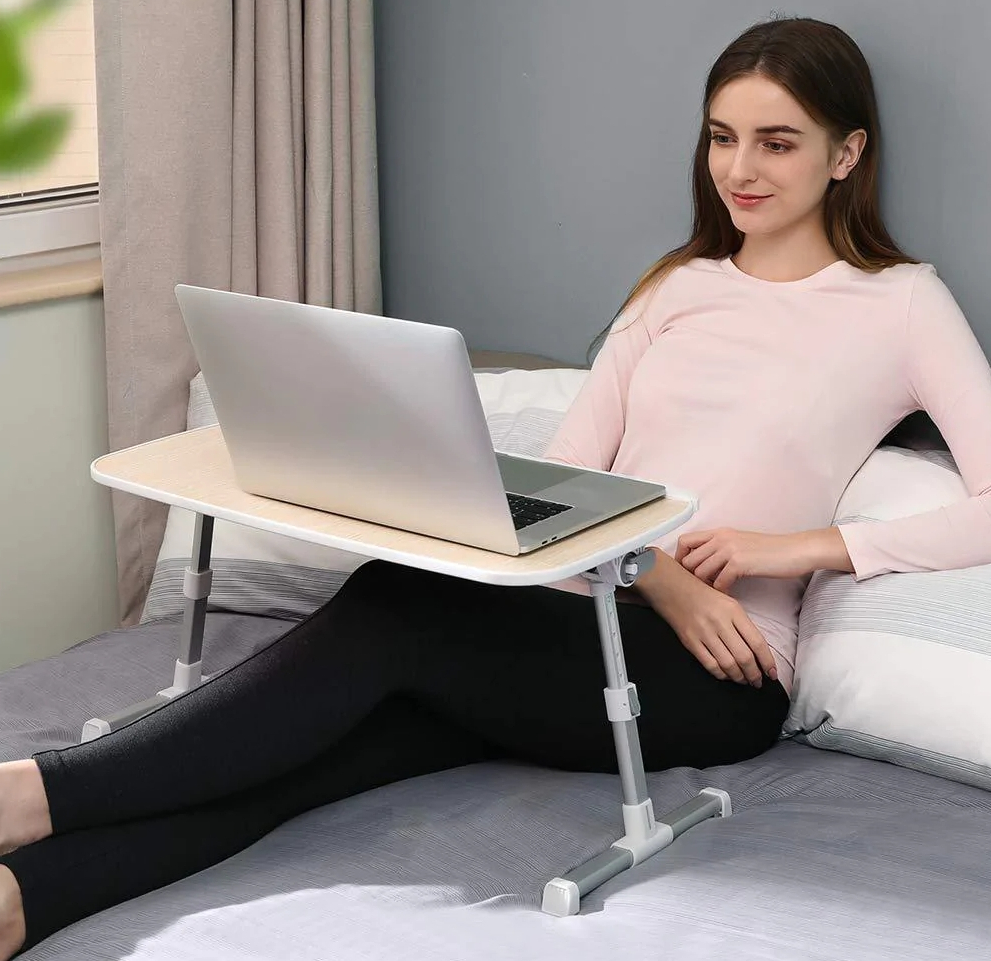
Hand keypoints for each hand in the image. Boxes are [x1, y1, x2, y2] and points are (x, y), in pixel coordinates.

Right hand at [634, 549, 777, 686]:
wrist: (673, 588)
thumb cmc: (703, 594)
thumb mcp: (728, 602)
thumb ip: (742, 624)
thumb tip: (757, 651)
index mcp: (733, 611)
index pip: (757, 642)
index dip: (767, 661)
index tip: (771, 672)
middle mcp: (720, 622)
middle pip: (744, 657)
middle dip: (754, 674)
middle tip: (758, 681)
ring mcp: (704, 633)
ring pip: (728, 664)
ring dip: (739, 677)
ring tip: (744, 680)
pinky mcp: (690, 641)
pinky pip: (710, 664)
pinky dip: (721, 674)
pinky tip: (726, 675)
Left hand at [675, 528, 812, 592]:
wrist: (795, 551)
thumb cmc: (770, 551)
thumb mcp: (740, 543)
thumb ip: (720, 549)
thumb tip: (703, 564)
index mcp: (719, 532)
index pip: (684, 541)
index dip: (681, 559)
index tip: (687, 573)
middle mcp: (721, 538)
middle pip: (688, 560)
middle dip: (691, 577)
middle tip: (703, 588)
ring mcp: (729, 549)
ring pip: (700, 572)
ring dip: (706, 586)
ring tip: (717, 591)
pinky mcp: (739, 562)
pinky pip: (718, 582)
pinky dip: (722, 592)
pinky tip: (730, 594)